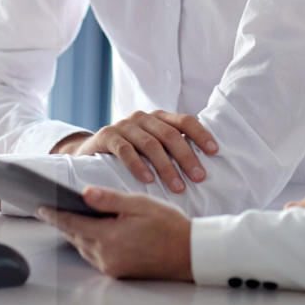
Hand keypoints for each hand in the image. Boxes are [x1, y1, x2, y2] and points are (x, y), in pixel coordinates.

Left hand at [36, 187, 191, 280]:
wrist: (189, 254)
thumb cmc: (169, 225)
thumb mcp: (139, 204)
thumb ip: (110, 199)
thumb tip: (84, 194)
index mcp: (109, 237)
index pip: (72, 224)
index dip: (54, 215)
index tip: (41, 207)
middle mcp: (106, 255)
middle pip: (75, 237)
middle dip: (62, 223)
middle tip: (51, 210)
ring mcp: (112, 267)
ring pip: (83, 248)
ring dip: (76, 233)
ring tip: (70, 218)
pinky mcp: (118, 273)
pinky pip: (94, 256)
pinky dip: (88, 243)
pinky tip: (91, 233)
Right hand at [52, 111, 217, 194]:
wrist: (90, 154)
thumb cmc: (129, 155)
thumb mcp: (152, 149)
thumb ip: (171, 150)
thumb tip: (203, 167)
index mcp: (158, 118)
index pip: (185, 121)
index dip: (201, 134)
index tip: (214, 151)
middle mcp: (143, 118)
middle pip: (170, 134)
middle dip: (187, 156)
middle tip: (198, 177)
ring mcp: (124, 125)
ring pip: (150, 143)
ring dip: (166, 166)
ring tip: (177, 186)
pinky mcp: (107, 135)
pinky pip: (126, 149)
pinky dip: (138, 165)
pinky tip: (148, 179)